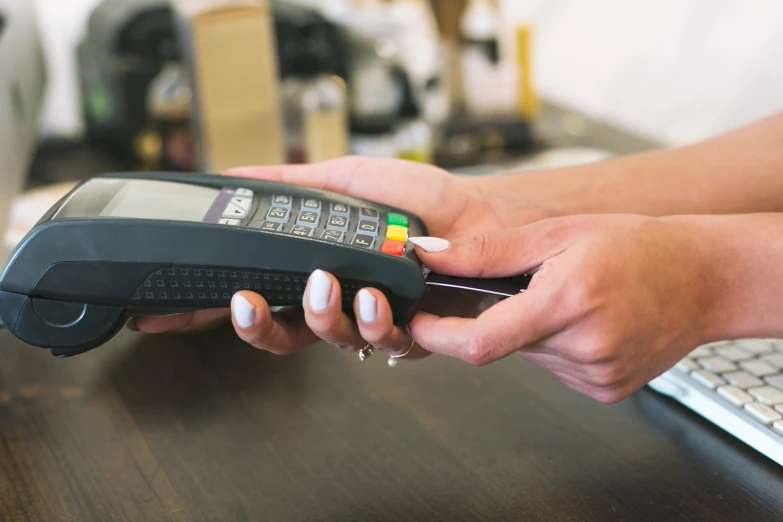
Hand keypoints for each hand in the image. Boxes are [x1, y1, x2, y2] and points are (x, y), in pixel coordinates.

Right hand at [131, 156, 552, 354]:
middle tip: (246, 303)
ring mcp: (372, 320)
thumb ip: (291, 183)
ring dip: (318, 317)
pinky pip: (382, 344)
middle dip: (255, 326)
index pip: (255, 294)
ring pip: (327, 342)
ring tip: (325, 284)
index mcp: (315, 268)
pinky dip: (372, 323)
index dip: (211, 309)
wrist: (480, 217)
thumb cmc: (420, 200)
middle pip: (280, 334)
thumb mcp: (347, 179)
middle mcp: (339, 301)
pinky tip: (373, 296)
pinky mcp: (410, 332)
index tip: (163, 316)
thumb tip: (235, 176)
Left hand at [405, 215, 722, 402]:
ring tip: (567, 299)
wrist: (705, 279)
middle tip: (528, 286)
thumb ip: (490, 252)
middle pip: (503, 344)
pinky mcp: (605, 390)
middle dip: (498, 316)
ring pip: (529, 355)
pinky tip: (583, 321)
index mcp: (567, 302)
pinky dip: (554, 345)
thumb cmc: (640, 247)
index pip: (479, 342)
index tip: (418, 322)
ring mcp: (596, 375)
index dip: (437, 336)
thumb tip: (434, 257)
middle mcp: (583, 347)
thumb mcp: (559, 232)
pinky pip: (555, 368)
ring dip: (529, 329)